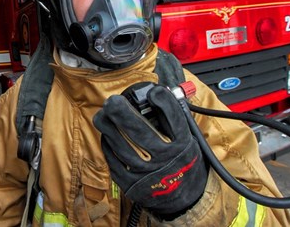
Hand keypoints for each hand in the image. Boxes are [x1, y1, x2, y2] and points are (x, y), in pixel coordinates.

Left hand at [93, 85, 207, 217]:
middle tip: (112, 101)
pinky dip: (108, 146)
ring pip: (123, 147)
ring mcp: (148, 173)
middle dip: (123, 114)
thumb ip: (174, 120)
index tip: (153, 92)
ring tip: (102, 115)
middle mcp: (166, 159)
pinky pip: (115, 162)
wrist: (185, 198)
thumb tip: (156, 94)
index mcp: (182, 145)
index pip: (174, 120)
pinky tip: (106, 135)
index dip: (164, 103)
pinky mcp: (132, 184)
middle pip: (141, 133)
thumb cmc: (182, 161)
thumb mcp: (188, 140)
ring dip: (108, 129)